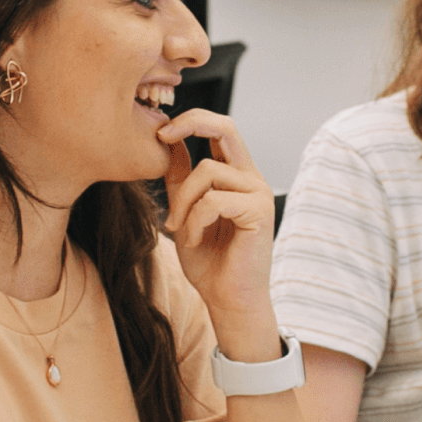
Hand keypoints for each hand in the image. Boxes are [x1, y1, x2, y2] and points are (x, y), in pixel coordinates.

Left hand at [157, 110, 280, 353]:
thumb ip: (180, 179)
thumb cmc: (209, 262)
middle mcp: (251, 179)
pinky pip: (214, 201)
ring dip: (183, 201)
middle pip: (226, 128)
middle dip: (191, 124)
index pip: (220, 129)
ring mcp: (258, 193)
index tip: (161, 132)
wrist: (228, 300)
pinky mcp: (259, 212)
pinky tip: (193, 239)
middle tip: (161, 136)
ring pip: (208, 172)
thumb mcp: (184, 212)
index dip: (191, 121)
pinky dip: (195, 220)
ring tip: (178, 228)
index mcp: (236, 176)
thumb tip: (170, 141)